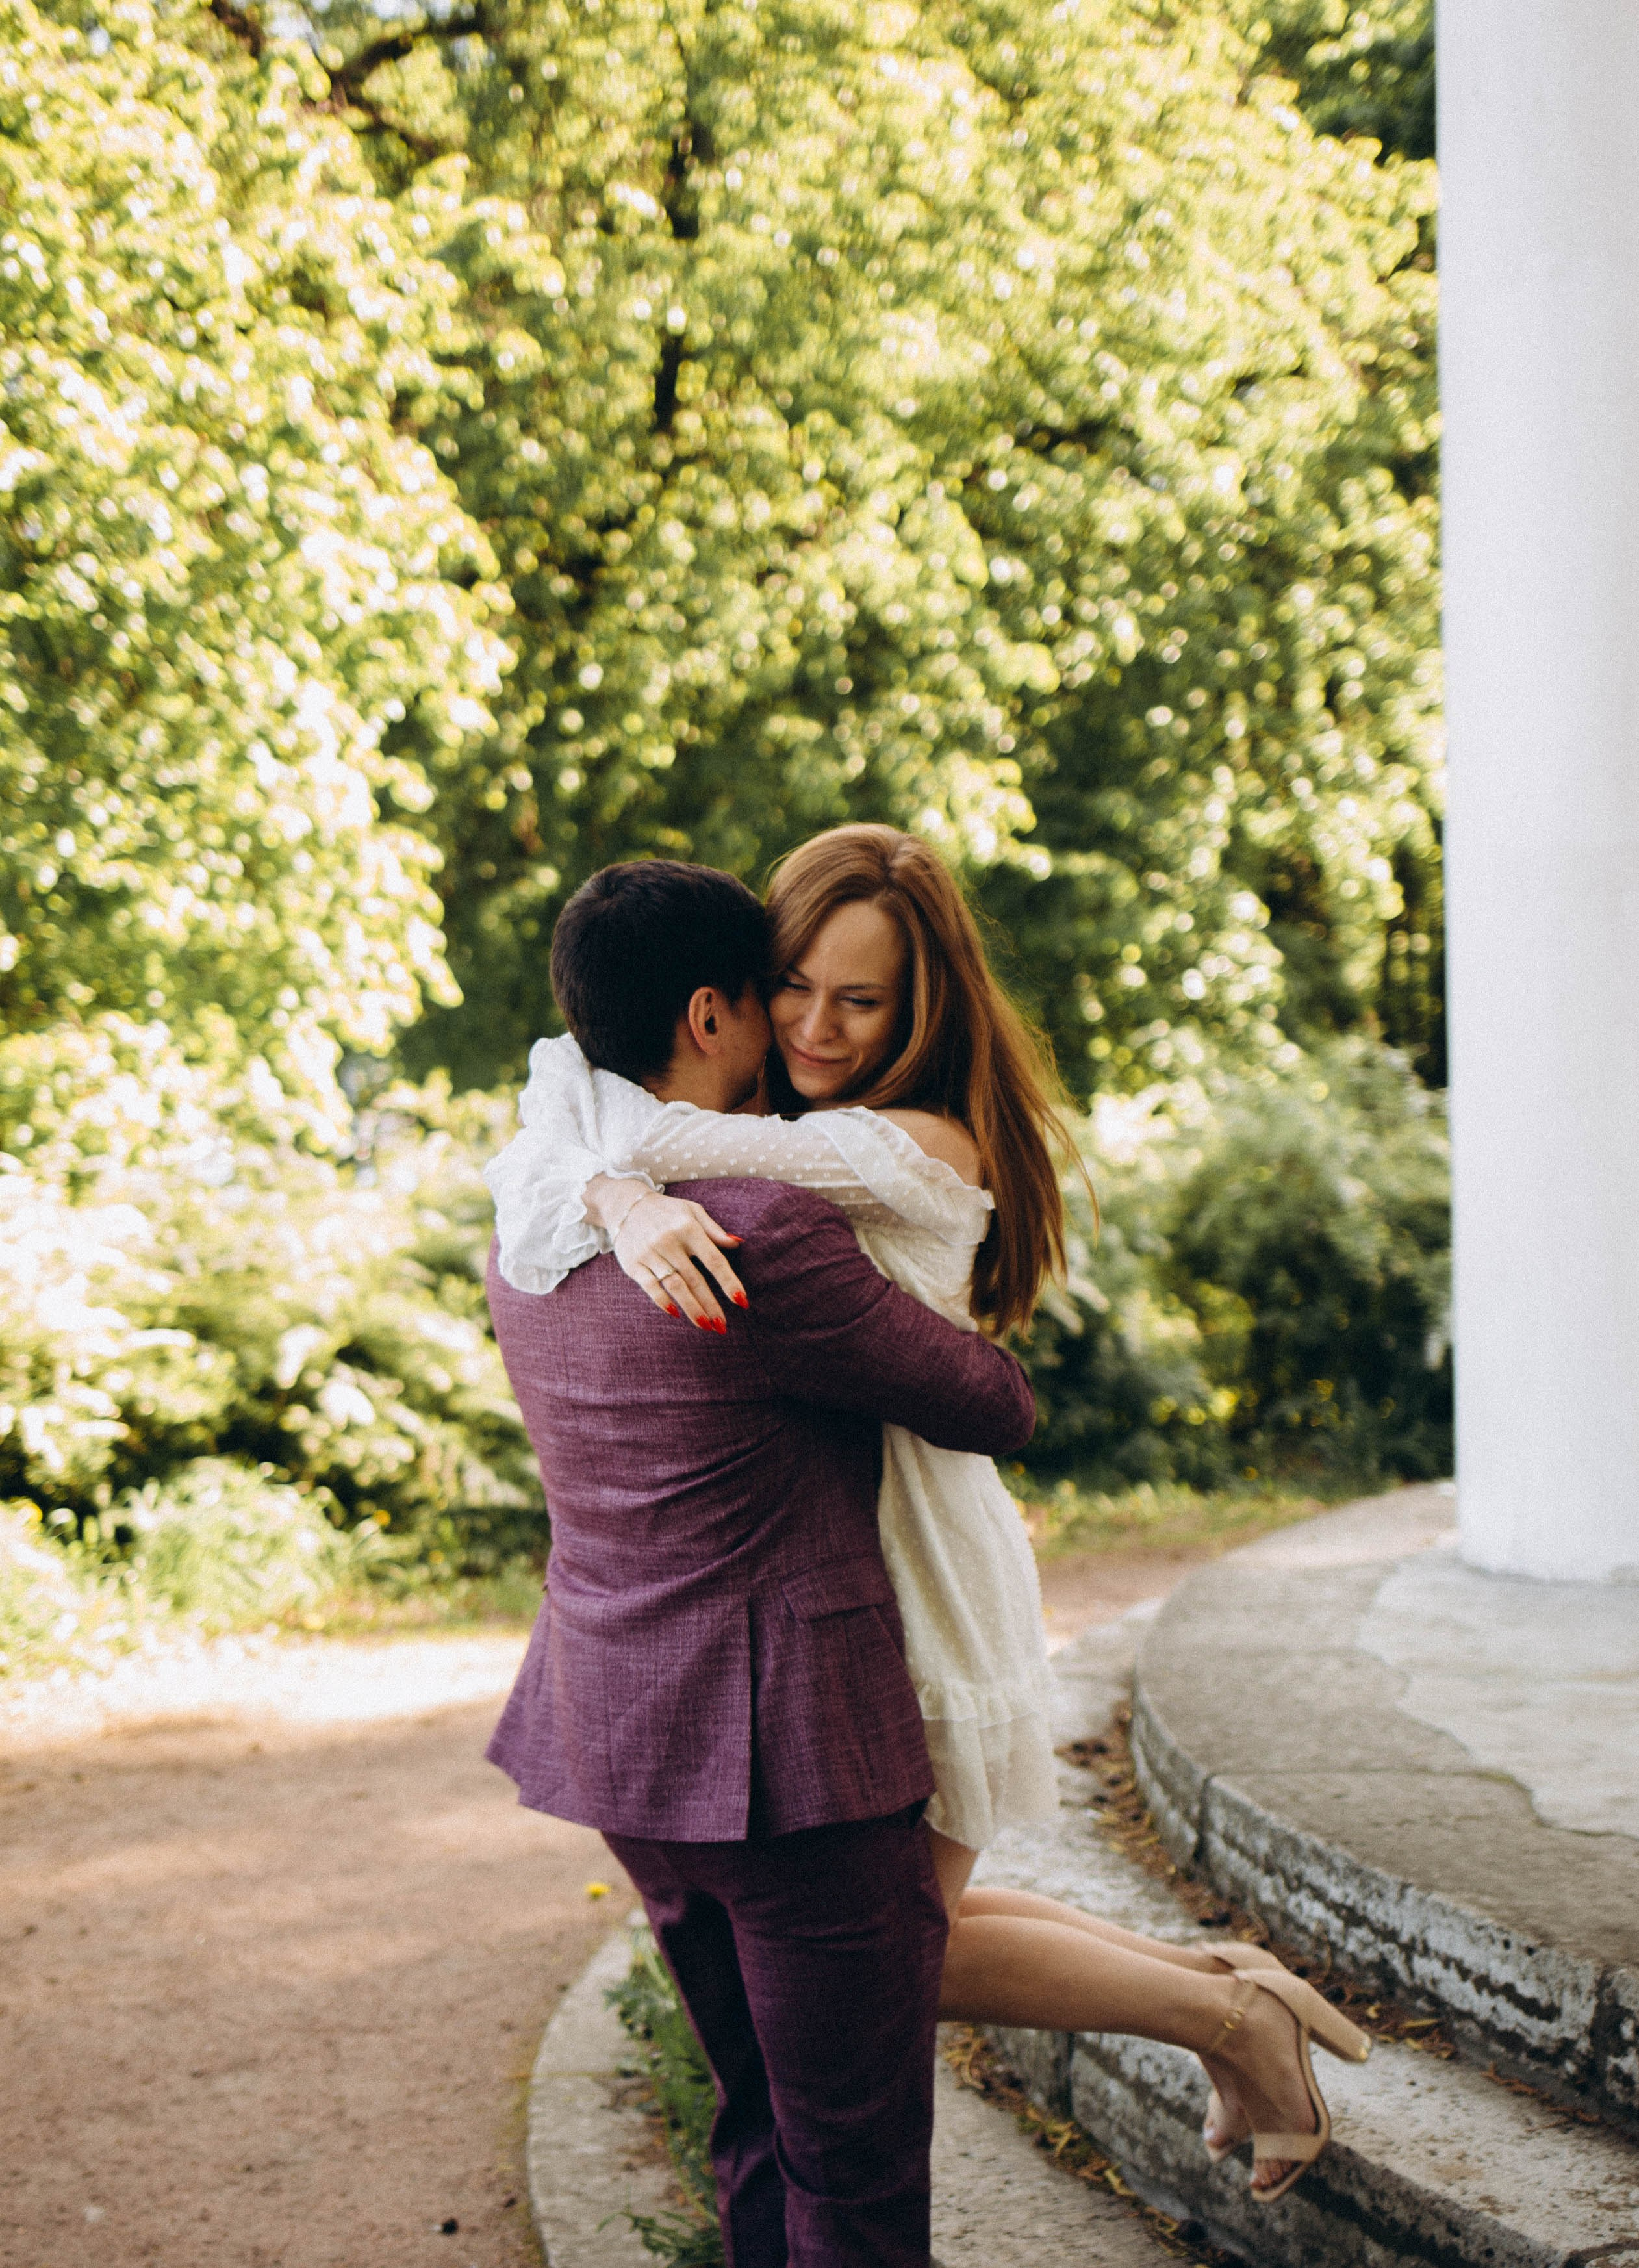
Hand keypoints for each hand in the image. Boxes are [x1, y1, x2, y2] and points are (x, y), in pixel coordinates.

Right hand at [612, 1192, 746, 1332]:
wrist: (625, 1205)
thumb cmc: (667, 1211)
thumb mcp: (693, 1212)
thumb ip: (714, 1230)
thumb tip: (737, 1244)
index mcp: (688, 1228)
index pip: (714, 1260)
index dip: (729, 1281)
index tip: (742, 1301)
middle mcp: (669, 1241)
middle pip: (695, 1279)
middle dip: (711, 1305)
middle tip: (722, 1326)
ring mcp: (649, 1254)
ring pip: (675, 1286)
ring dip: (691, 1308)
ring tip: (705, 1325)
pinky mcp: (633, 1264)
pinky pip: (650, 1287)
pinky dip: (662, 1301)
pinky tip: (675, 1313)